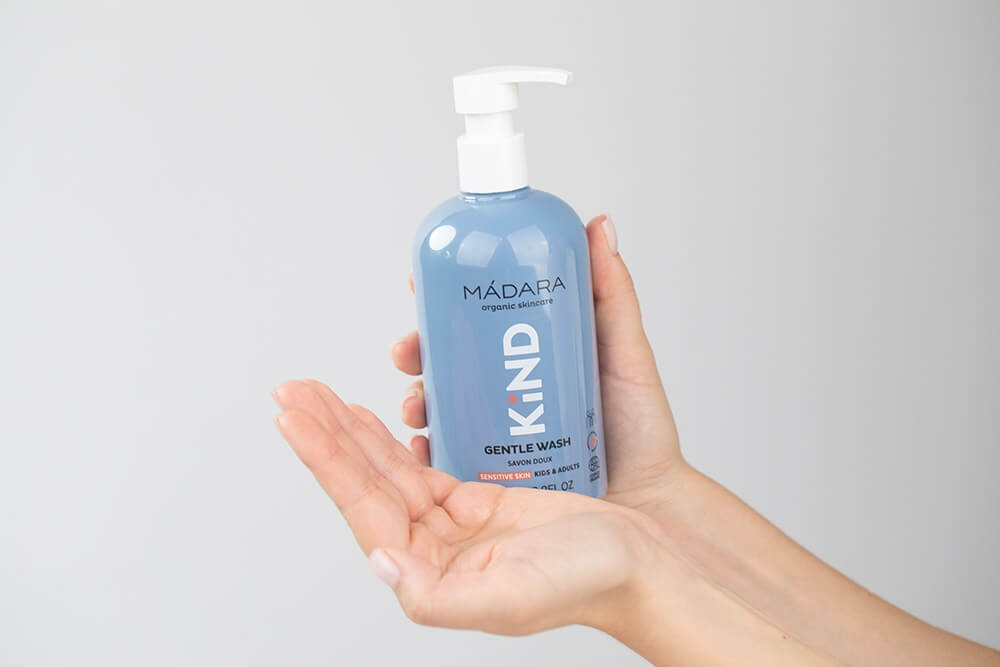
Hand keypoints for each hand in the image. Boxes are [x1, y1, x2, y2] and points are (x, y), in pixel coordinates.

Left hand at [272, 379, 666, 634]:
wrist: (640, 562)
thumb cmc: (586, 582)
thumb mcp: (509, 599)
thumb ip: (435, 594)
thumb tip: (378, 559)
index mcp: (431, 572)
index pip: (362, 507)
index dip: (325, 460)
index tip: (293, 417)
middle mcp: (433, 548)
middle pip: (365, 481)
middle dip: (326, 434)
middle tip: (292, 389)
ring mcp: (454, 522)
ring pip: (387, 468)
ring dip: (350, 431)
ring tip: (316, 394)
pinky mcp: (479, 498)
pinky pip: (420, 463)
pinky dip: (391, 437)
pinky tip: (371, 416)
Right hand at [393, 215, 684, 516]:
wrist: (649, 505)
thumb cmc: (642, 429)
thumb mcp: (625, 352)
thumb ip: (613, 293)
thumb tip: (600, 224)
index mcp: (529, 353)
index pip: (475, 315)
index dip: (442, 295)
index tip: (422, 278)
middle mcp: (506, 388)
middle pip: (446, 358)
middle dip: (415, 351)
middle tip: (408, 352)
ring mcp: (496, 431)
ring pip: (440, 405)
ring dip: (415, 398)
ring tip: (417, 404)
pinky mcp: (491, 473)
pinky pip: (446, 456)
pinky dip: (424, 449)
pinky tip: (421, 447)